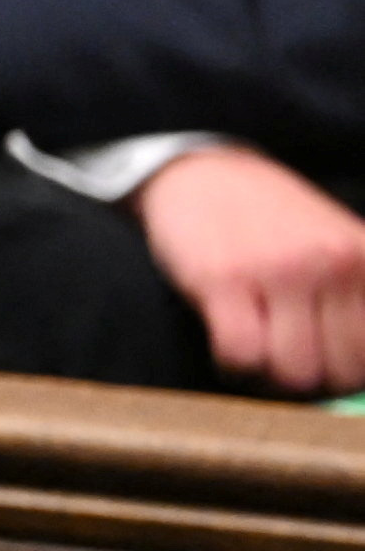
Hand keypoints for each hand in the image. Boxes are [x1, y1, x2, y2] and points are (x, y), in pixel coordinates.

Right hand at [135, 142, 364, 394]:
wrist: (202, 173)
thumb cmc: (269, 220)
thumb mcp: (335, 244)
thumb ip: (353, 296)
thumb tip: (354, 371)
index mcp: (363, 258)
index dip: (344, 374)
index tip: (318, 362)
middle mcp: (332, 263)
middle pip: (337, 372)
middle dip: (308, 377)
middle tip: (281, 357)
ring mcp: (279, 270)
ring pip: (292, 370)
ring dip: (268, 373)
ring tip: (254, 346)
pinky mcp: (223, 278)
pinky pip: (241, 354)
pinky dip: (232, 361)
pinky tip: (225, 337)